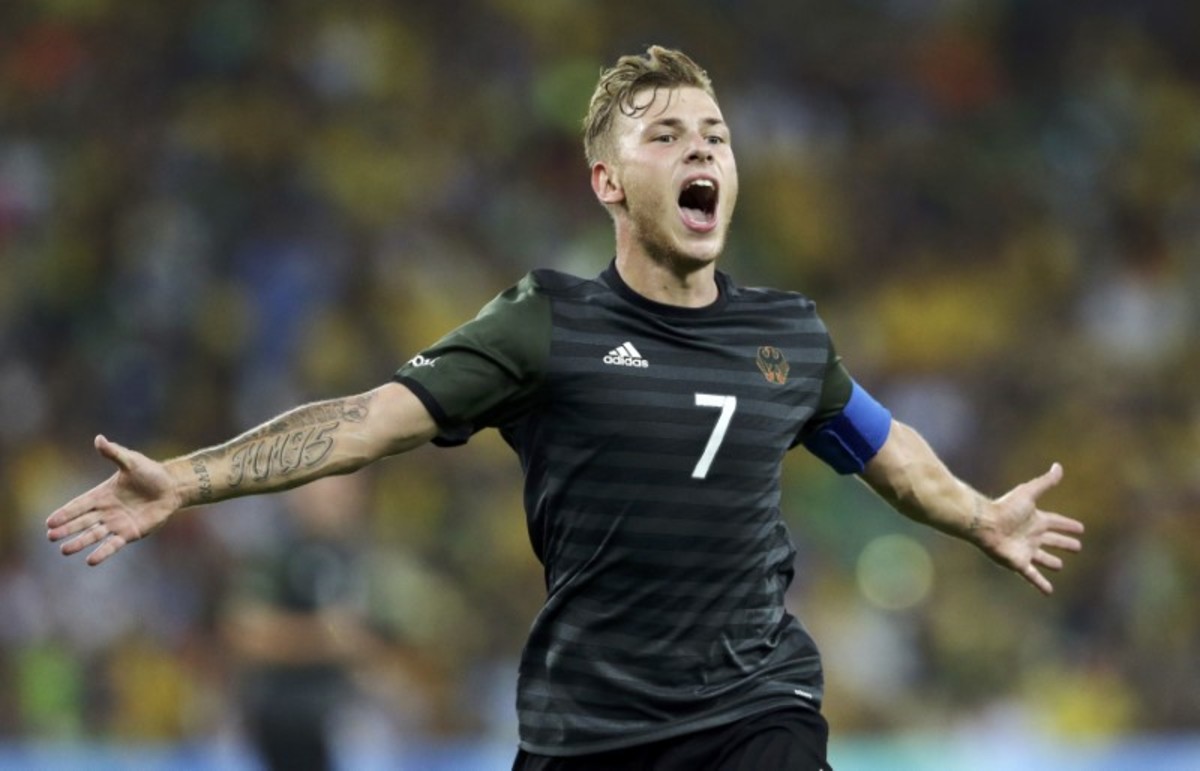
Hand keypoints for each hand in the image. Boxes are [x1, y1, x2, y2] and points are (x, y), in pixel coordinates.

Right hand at [46, 435, 181, 565]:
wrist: (172, 487)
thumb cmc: (150, 472)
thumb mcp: (131, 461)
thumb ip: (114, 453)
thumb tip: (99, 438)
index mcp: (102, 495)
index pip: (78, 505)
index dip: (65, 513)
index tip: (49, 522)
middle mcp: (106, 511)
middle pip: (82, 522)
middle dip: (67, 529)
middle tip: (51, 536)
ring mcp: (116, 523)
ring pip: (93, 535)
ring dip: (79, 542)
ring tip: (64, 550)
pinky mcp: (130, 533)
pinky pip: (113, 544)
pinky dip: (102, 552)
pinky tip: (90, 560)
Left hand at [978, 463, 1083, 594]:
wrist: (985, 522)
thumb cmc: (1006, 506)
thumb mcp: (1029, 492)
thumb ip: (1045, 482)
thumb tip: (1058, 466)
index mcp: (1036, 520)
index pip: (1057, 522)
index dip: (1068, 525)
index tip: (1081, 528)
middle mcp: (1032, 535)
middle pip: (1052, 540)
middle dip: (1064, 542)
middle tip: (1077, 546)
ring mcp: (1026, 550)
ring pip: (1043, 558)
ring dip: (1051, 562)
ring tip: (1059, 565)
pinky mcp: (1019, 563)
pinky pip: (1032, 576)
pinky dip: (1041, 584)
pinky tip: (1049, 592)